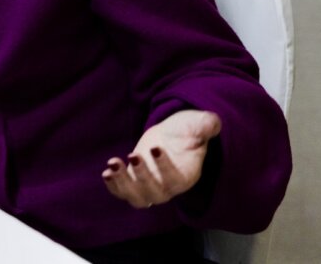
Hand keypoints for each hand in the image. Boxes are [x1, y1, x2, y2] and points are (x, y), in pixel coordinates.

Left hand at [102, 110, 221, 208]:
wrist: (172, 137)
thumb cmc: (187, 132)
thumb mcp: (198, 125)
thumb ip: (205, 125)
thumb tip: (213, 123)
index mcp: (185, 177)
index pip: (174, 180)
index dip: (164, 167)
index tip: (155, 147)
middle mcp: (167, 188)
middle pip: (154, 194)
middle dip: (142, 177)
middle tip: (133, 155)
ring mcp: (149, 188)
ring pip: (136, 198)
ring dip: (123, 184)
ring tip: (113, 164)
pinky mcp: (134, 183)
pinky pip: (122, 193)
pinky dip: (114, 186)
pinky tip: (107, 172)